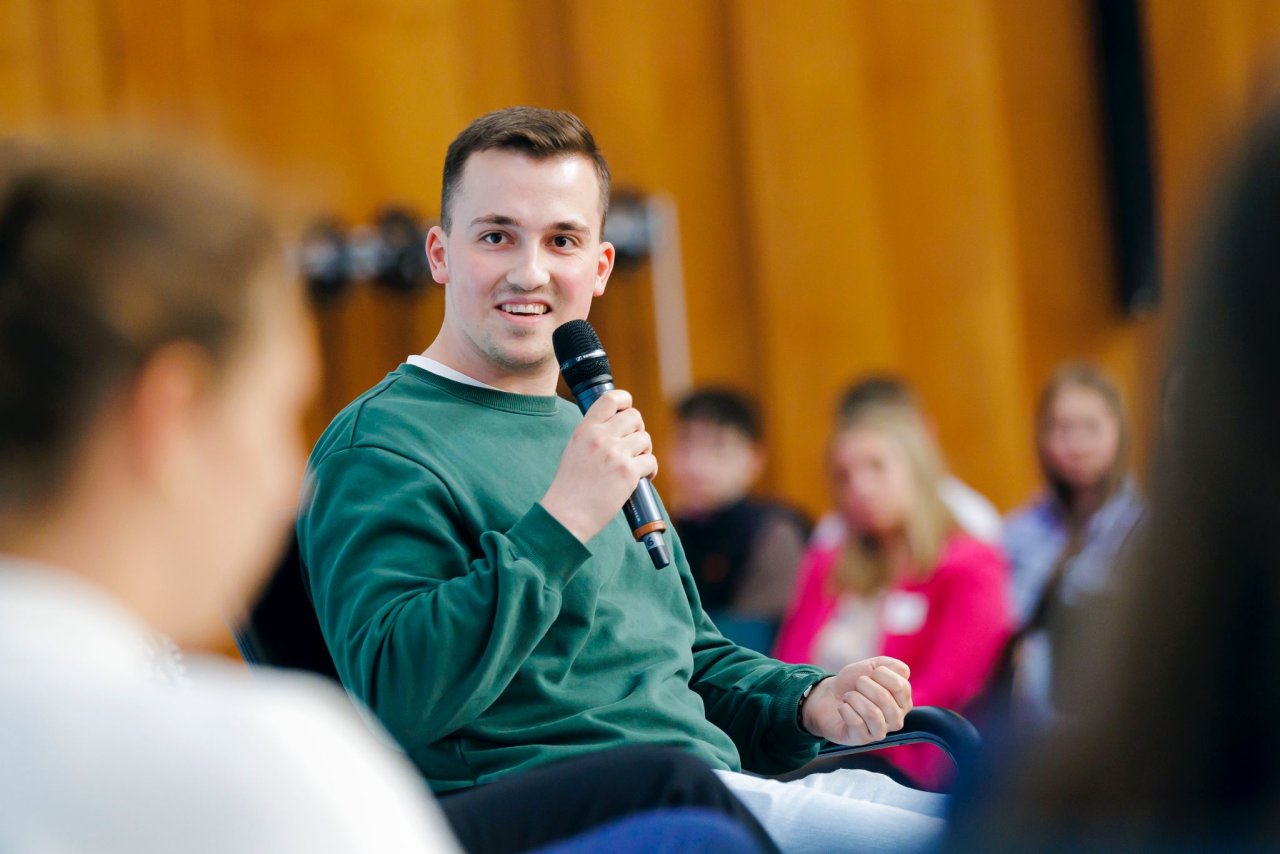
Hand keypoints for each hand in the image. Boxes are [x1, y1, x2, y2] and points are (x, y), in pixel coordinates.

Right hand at [541, 389, 657, 543]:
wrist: (567, 514)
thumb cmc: (570, 487)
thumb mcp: (574, 449)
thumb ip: (592, 435)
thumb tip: (617, 425)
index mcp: (585, 430)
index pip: (610, 399)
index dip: (625, 401)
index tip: (627, 410)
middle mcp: (600, 437)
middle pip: (634, 416)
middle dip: (638, 430)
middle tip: (634, 445)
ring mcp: (615, 454)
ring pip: (645, 438)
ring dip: (645, 451)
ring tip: (636, 464)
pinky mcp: (628, 473)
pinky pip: (651, 461)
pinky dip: (650, 470)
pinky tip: (642, 478)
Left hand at [801, 657, 911, 745]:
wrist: (828, 696)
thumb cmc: (853, 682)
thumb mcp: (873, 666)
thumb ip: (892, 665)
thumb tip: (905, 672)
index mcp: (904, 701)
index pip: (900, 686)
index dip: (880, 673)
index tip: (870, 674)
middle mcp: (897, 719)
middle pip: (884, 698)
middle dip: (863, 684)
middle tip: (856, 685)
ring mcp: (881, 731)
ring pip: (871, 712)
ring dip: (853, 698)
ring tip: (848, 696)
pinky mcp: (863, 740)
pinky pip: (856, 722)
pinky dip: (845, 709)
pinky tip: (843, 708)